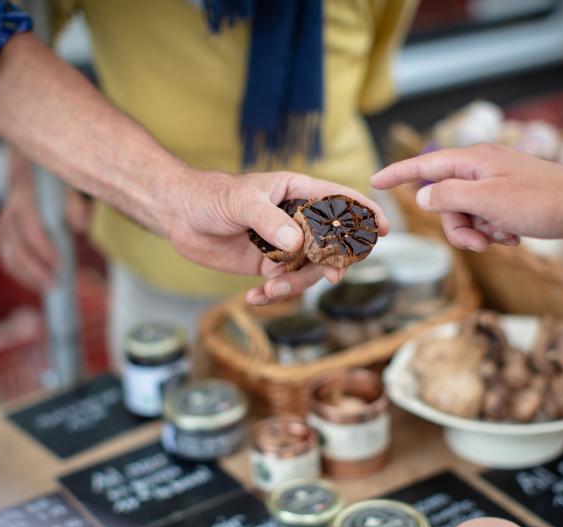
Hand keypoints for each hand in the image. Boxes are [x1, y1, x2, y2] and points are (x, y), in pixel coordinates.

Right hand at [0, 153, 90, 290]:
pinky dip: (22, 275)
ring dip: (28, 277)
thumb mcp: (69, 187)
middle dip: (36, 271)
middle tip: (56, 285)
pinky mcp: (2, 236)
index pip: (32, 231)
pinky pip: (7, 260)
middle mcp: (8, 214)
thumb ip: (75, 205)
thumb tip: (80, 227)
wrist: (30, 173)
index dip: (46, 251)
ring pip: (8, 258)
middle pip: (17, 250)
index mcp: (24, 200)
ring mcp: (2, 226)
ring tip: (49, 288)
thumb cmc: (54, 185)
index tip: (62, 266)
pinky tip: (38, 282)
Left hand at [163, 169, 389, 304]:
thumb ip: (270, 220)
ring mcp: (284, 244)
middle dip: (333, 262)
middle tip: (329, 276)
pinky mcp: (268, 265)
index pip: (339, 200)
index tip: (383, 229)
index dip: (364, 212)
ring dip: (295, 285)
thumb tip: (297, 245)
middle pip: (332, 243)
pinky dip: (273, 295)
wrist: (179, 216)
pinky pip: (283, 284)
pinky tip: (255, 298)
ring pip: (308, 270)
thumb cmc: (211, 196)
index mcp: (297, 191)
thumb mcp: (241, 202)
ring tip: (269, 290)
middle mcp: (297, 219)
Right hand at [371, 144, 562, 250]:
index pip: (424, 165)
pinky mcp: (511, 198)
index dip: (397, 174)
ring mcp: (497, 183)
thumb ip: (448, 197)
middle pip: (445, 200)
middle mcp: (482, 167)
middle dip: (457, 226)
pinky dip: (495, 231)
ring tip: (505, 237)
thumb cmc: (543, 202)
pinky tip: (515, 235)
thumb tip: (424, 195)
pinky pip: (486, 219)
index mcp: (473, 160)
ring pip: (465, 214)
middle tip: (481, 241)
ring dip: (478, 232)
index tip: (374, 182)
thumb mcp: (487, 201)